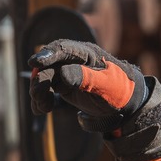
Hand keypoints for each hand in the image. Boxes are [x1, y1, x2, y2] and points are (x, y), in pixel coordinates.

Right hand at [28, 40, 146, 130]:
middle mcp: (73, 59)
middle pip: (49, 65)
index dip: (48, 55)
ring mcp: (67, 71)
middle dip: (40, 80)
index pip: (64, 49)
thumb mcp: (106, 85)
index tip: (34, 63)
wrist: (125, 102)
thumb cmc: (120, 90)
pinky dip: (41, 99)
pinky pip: (47, 89)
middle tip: (39, 97)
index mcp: (86, 53)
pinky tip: (41, 110)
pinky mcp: (63, 84)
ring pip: (44, 77)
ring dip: (38, 92)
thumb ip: (87, 78)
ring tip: (43, 108)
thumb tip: (63, 73)